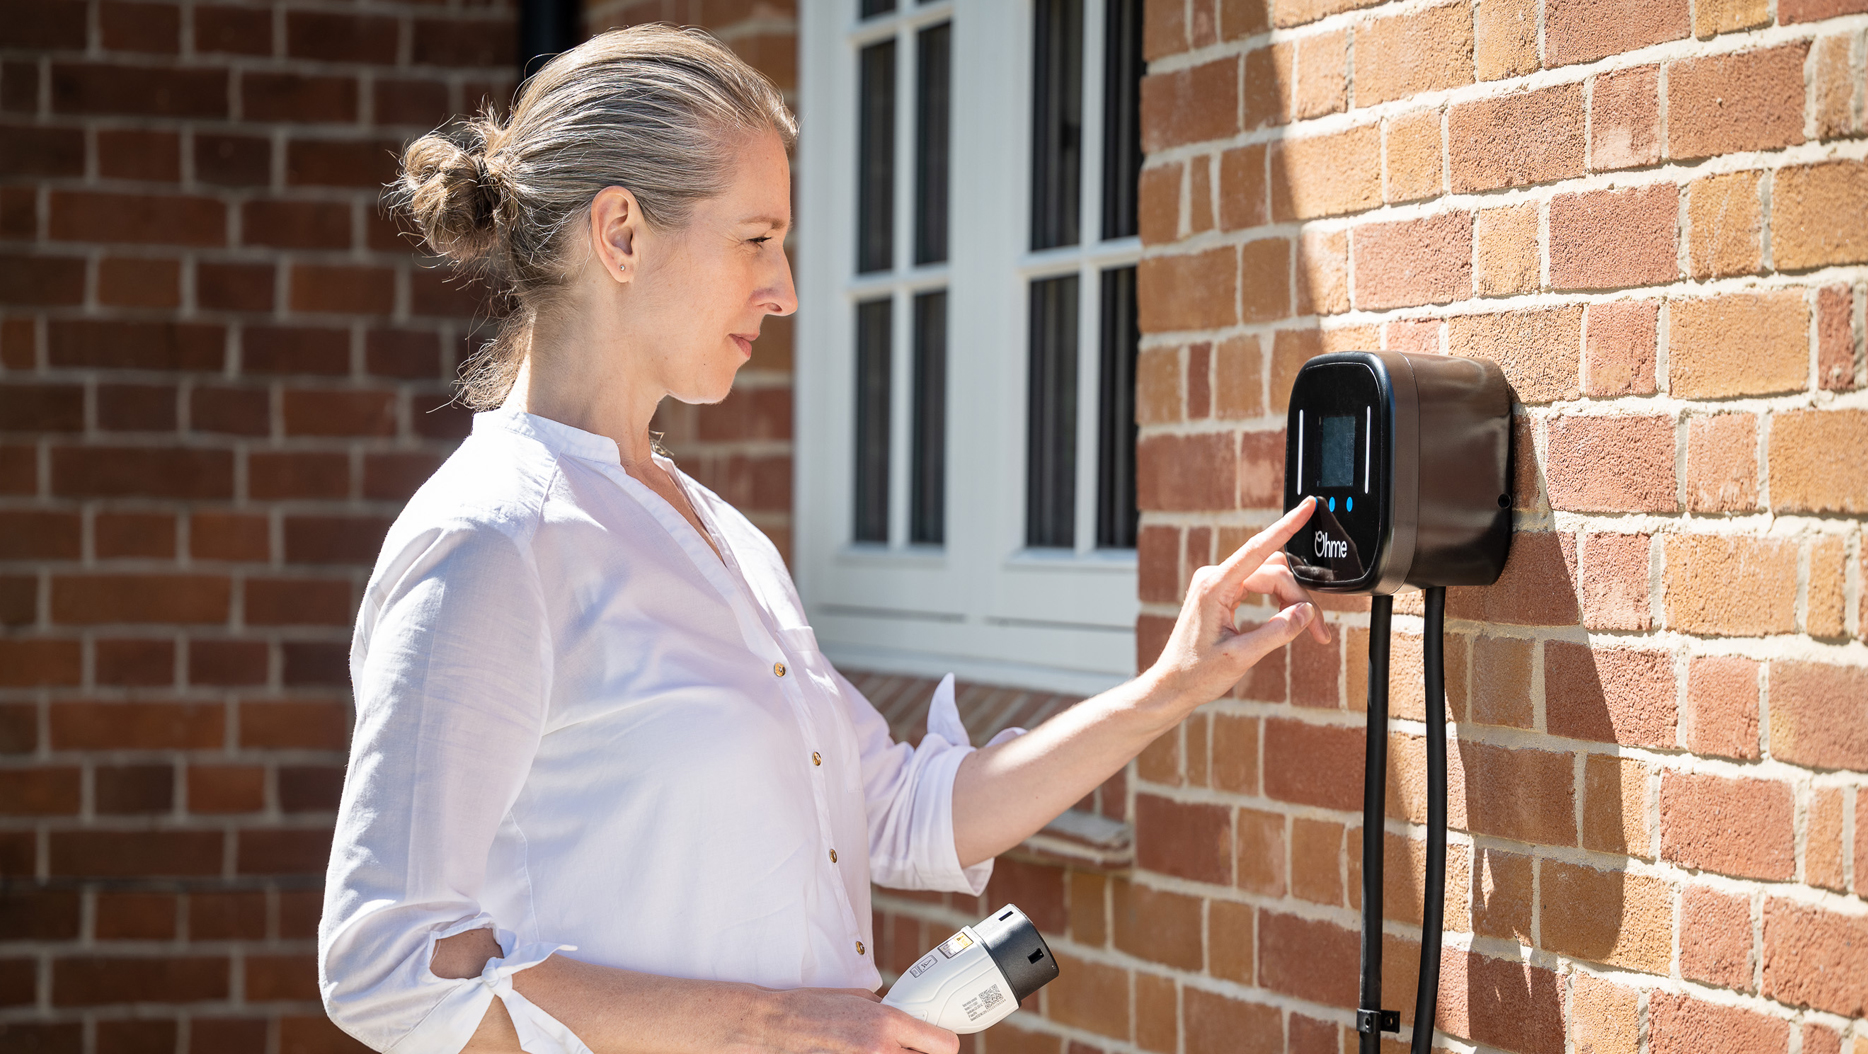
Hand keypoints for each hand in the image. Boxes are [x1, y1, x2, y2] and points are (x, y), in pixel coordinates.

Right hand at [742, 986, 959, 1053]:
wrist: (778, 1028)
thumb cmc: (814, 1008)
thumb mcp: (860, 999)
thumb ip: (890, 1012)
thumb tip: (909, 1019)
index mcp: (888, 1024)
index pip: (944, 1045)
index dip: (943, 1041)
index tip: (937, 1039)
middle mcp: (883, 1051)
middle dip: (922, 1052)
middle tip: (910, 1045)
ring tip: (881, 1048)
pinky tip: (864, 1053)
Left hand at [1145, 497, 1330, 709]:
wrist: (1172, 684)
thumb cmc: (1197, 673)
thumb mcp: (1241, 656)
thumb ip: (1276, 632)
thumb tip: (1305, 612)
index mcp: (1214, 587)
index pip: (1258, 549)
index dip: (1286, 526)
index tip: (1306, 506)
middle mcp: (1215, 578)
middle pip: (1273, 573)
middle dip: (1299, 599)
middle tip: (1318, 631)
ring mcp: (1218, 584)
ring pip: (1270, 580)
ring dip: (1292, 602)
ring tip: (1308, 632)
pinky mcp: (1223, 593)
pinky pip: (1260, 587)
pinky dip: (1280, 604)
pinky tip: (1288, 622)